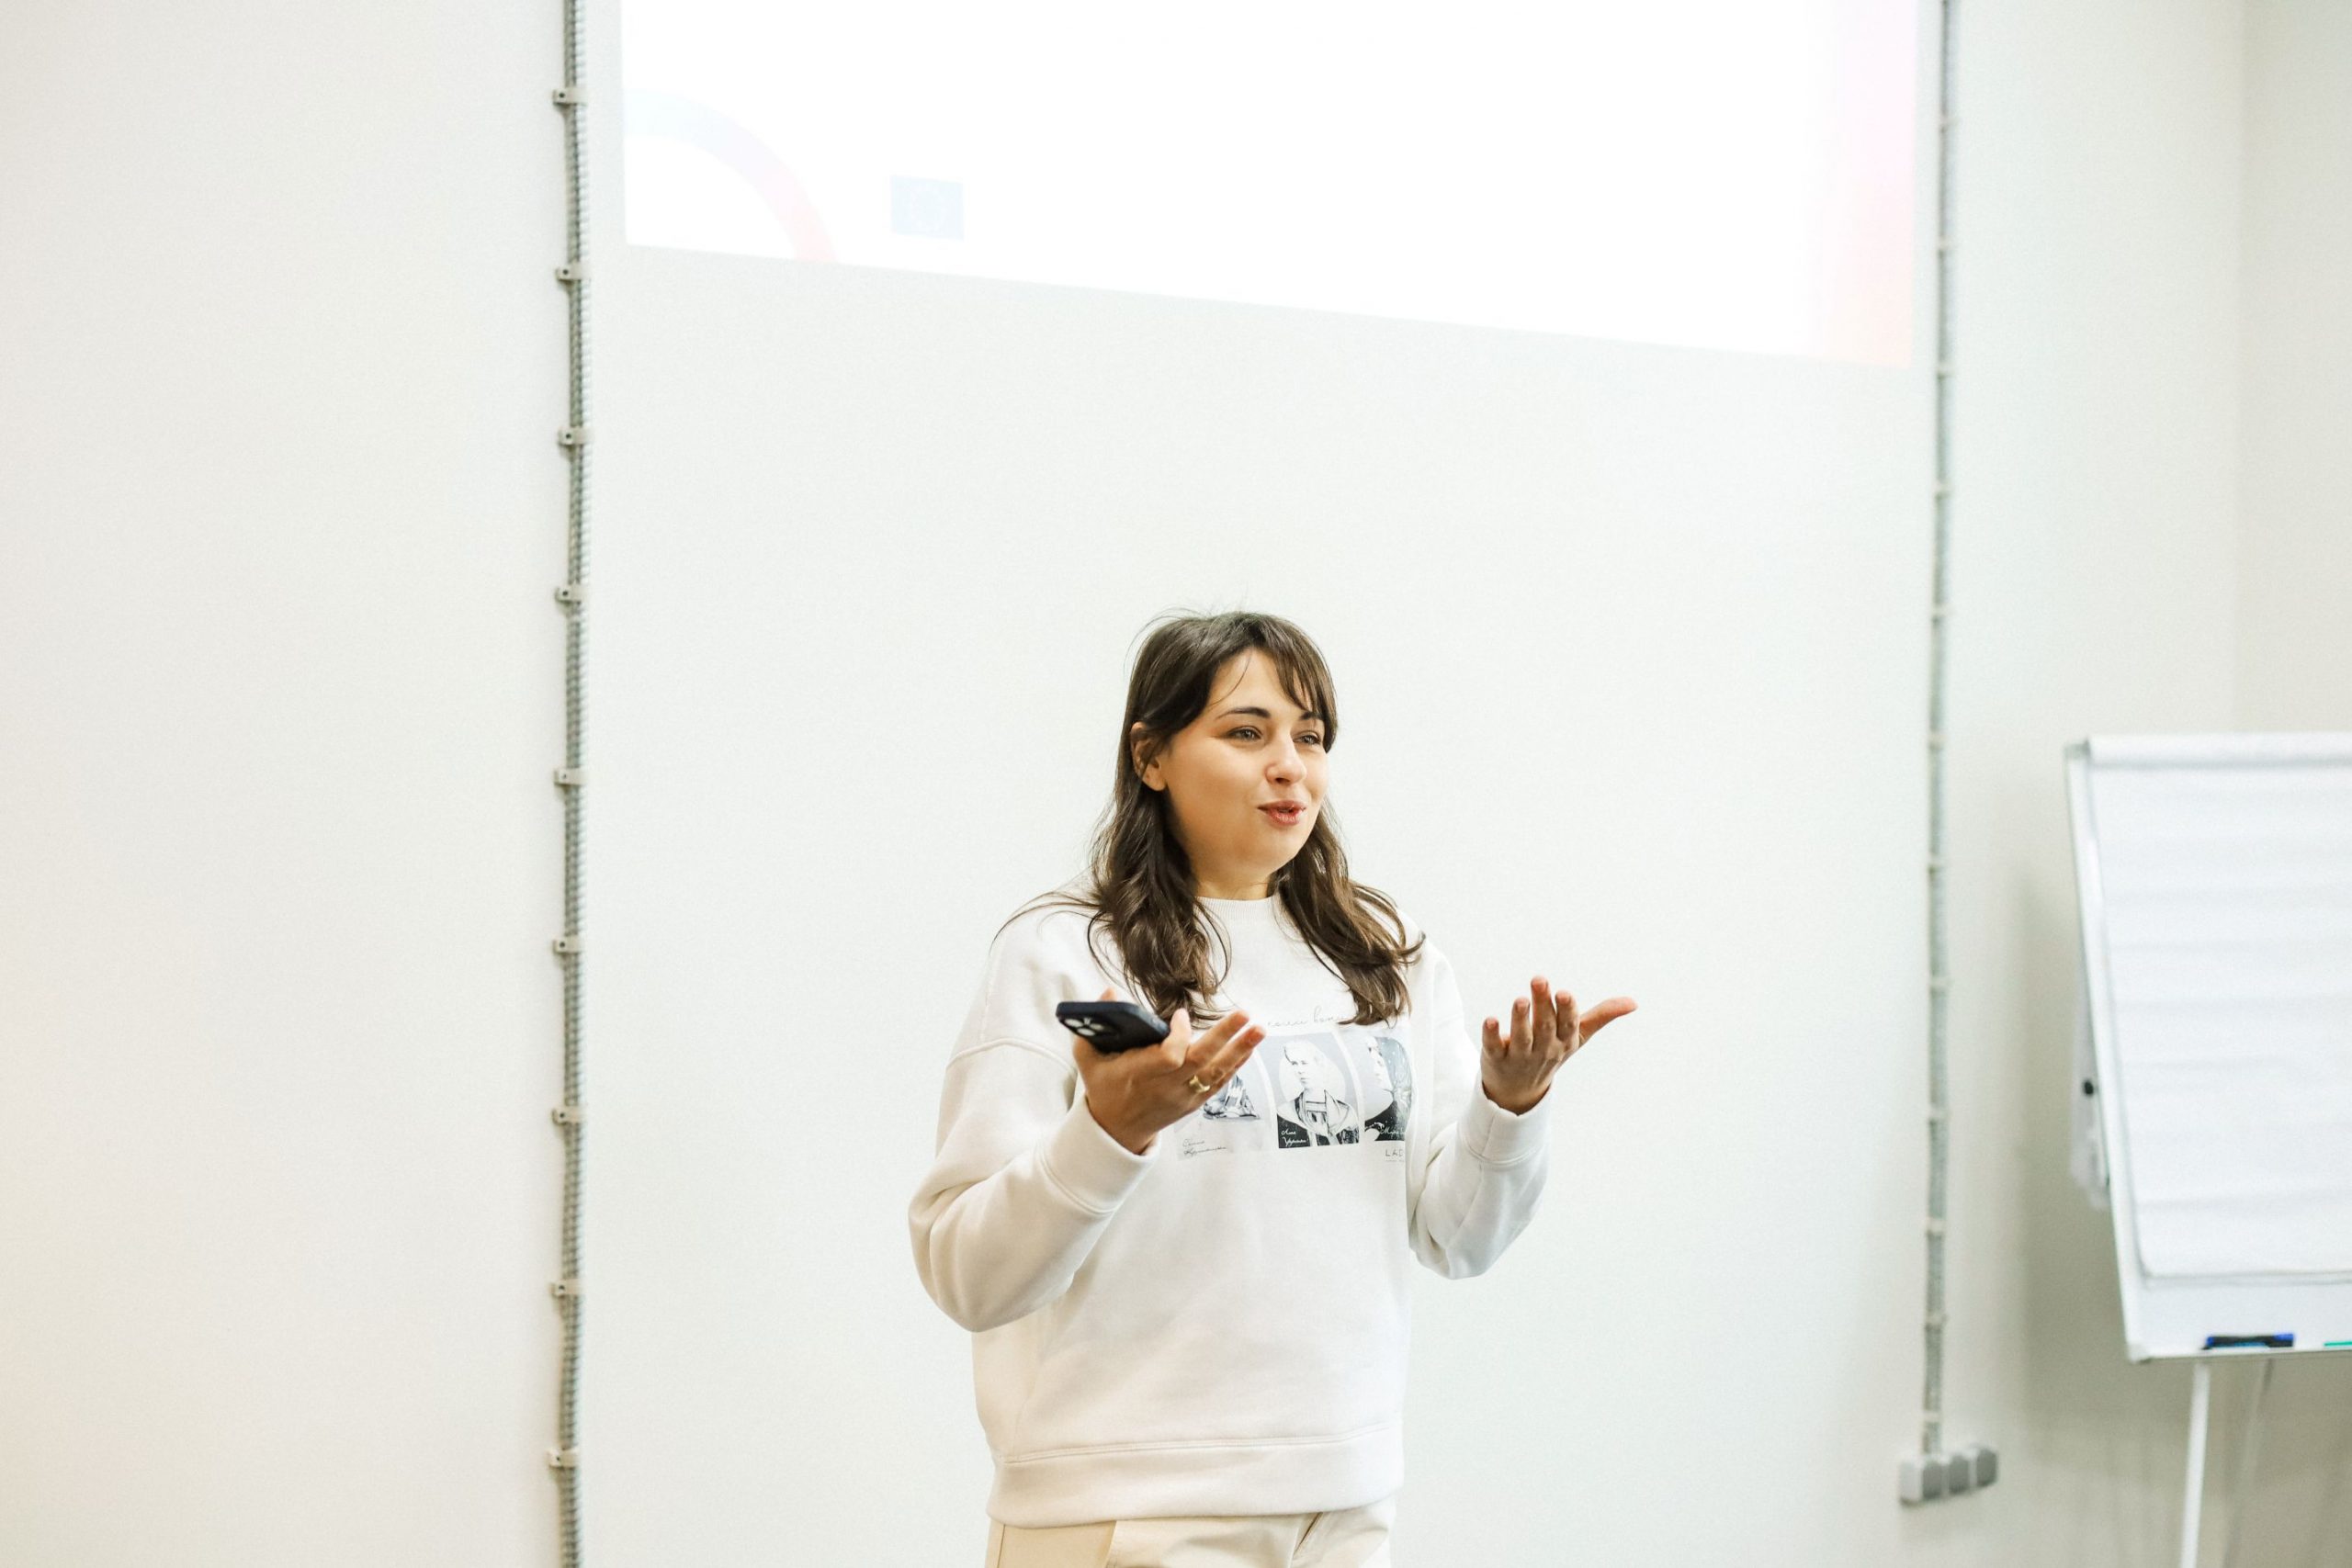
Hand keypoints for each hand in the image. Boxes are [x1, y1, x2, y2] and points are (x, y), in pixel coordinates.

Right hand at [1070, 987, 1264, 1154]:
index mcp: (1140, 1074)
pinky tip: (1250, 1047)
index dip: (1179, 1036)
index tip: (1180, 1015)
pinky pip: (1220, 1081)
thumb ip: (1093, 1027)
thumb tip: (1109, 991)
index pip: (1168, 1057)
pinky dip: (1236, 1064)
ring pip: (1216, 1072)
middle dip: (1225, 1036)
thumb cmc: (1104, 1088)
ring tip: (1259, 1028)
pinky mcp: (1195, 1100)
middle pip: (1201, 1061)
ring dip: (1240, 1049)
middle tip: (1244, 1014)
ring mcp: (1183, 1096)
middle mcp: (1166, 1087)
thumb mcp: (1088, 1058)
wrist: (1117, 1130)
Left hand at [1480, 978, 1636, 1114]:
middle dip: (1543, 1004)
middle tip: (1539, 979)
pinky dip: (1491, 1035)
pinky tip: (1489, 1020)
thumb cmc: (1552, 1052)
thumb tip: (1634, 1002)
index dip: (1566, 1010)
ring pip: (1521, 1038)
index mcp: (1564, 1041)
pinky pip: (1493, 1047)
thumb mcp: (1578, 1036)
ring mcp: (1519, 1056)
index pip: (1568, 1025)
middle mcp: (1544, 1049)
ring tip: (1520, 1000)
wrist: (1520, 1091)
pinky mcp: (1495, 1058)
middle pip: (1544, 1026)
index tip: (1564, 993)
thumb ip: (1601, 1016)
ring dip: (1520, 1019)